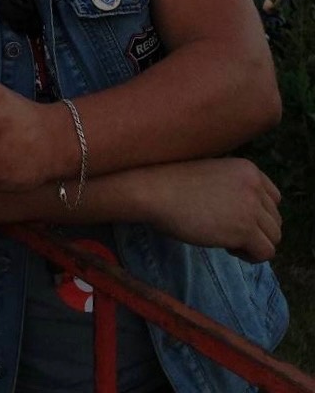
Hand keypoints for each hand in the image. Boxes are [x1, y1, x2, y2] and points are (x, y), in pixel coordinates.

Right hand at [139, 158, 281, 262]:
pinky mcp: (244, 229)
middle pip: (275, 220)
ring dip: (252, 244)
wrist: (152, 190)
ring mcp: (251, 207)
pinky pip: (266, 252)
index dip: (256, 213)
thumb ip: (232, 188)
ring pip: (274, 238)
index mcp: (248, 169)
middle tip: (225, 231)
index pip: (274, 199)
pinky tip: (227, 248)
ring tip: (225, 241)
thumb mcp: (209, 175)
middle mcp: (255, 185)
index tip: (233, 218)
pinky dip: (249, 256)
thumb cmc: (169, 183)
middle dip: (254, 230)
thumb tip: (242, 215)